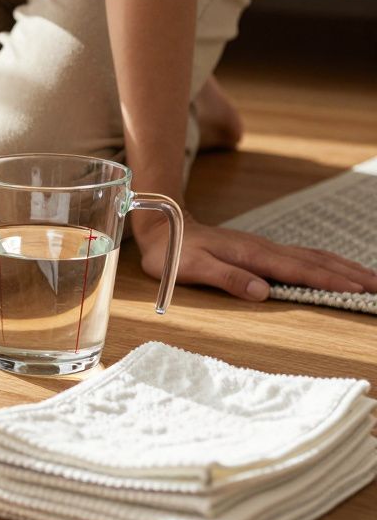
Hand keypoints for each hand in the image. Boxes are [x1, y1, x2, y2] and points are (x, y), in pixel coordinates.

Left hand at [133, 213, 376, 300]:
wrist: (163, 227)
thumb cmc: (174, 253)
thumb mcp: (192, 269)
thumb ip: (227, 278)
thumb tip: (263, 292)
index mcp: (253, 255)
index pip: (300, 270)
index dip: (331, 281)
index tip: (359, 291)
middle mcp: (265, 249)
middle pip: (317, 261)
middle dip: (350, 274)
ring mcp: (265, 247)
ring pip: (313, 256)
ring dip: (343, 268)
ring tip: (370, 279)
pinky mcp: (261, 250)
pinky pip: (302, 256)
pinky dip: (326, 263)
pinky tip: (335, 269)